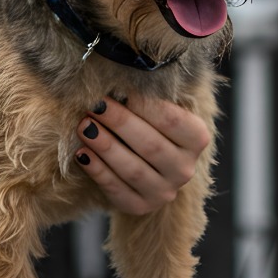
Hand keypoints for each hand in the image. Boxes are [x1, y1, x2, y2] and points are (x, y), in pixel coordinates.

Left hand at [73, 95, 210, 214]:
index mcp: (195, 139)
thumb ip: (148, 96)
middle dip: (120, 123)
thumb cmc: (146, 124)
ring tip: (84, 126)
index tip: (121, 90)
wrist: (144, 164)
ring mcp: (163, 191)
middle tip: (95, 105)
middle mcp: (184, 168)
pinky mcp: (139, 206)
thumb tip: (121, 71)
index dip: (146, 105)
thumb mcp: (155, 108)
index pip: (173, 121)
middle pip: (151, 145)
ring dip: (105, 146)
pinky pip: (116, 189)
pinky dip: (97, 170)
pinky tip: (82, 153)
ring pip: (132, 169)